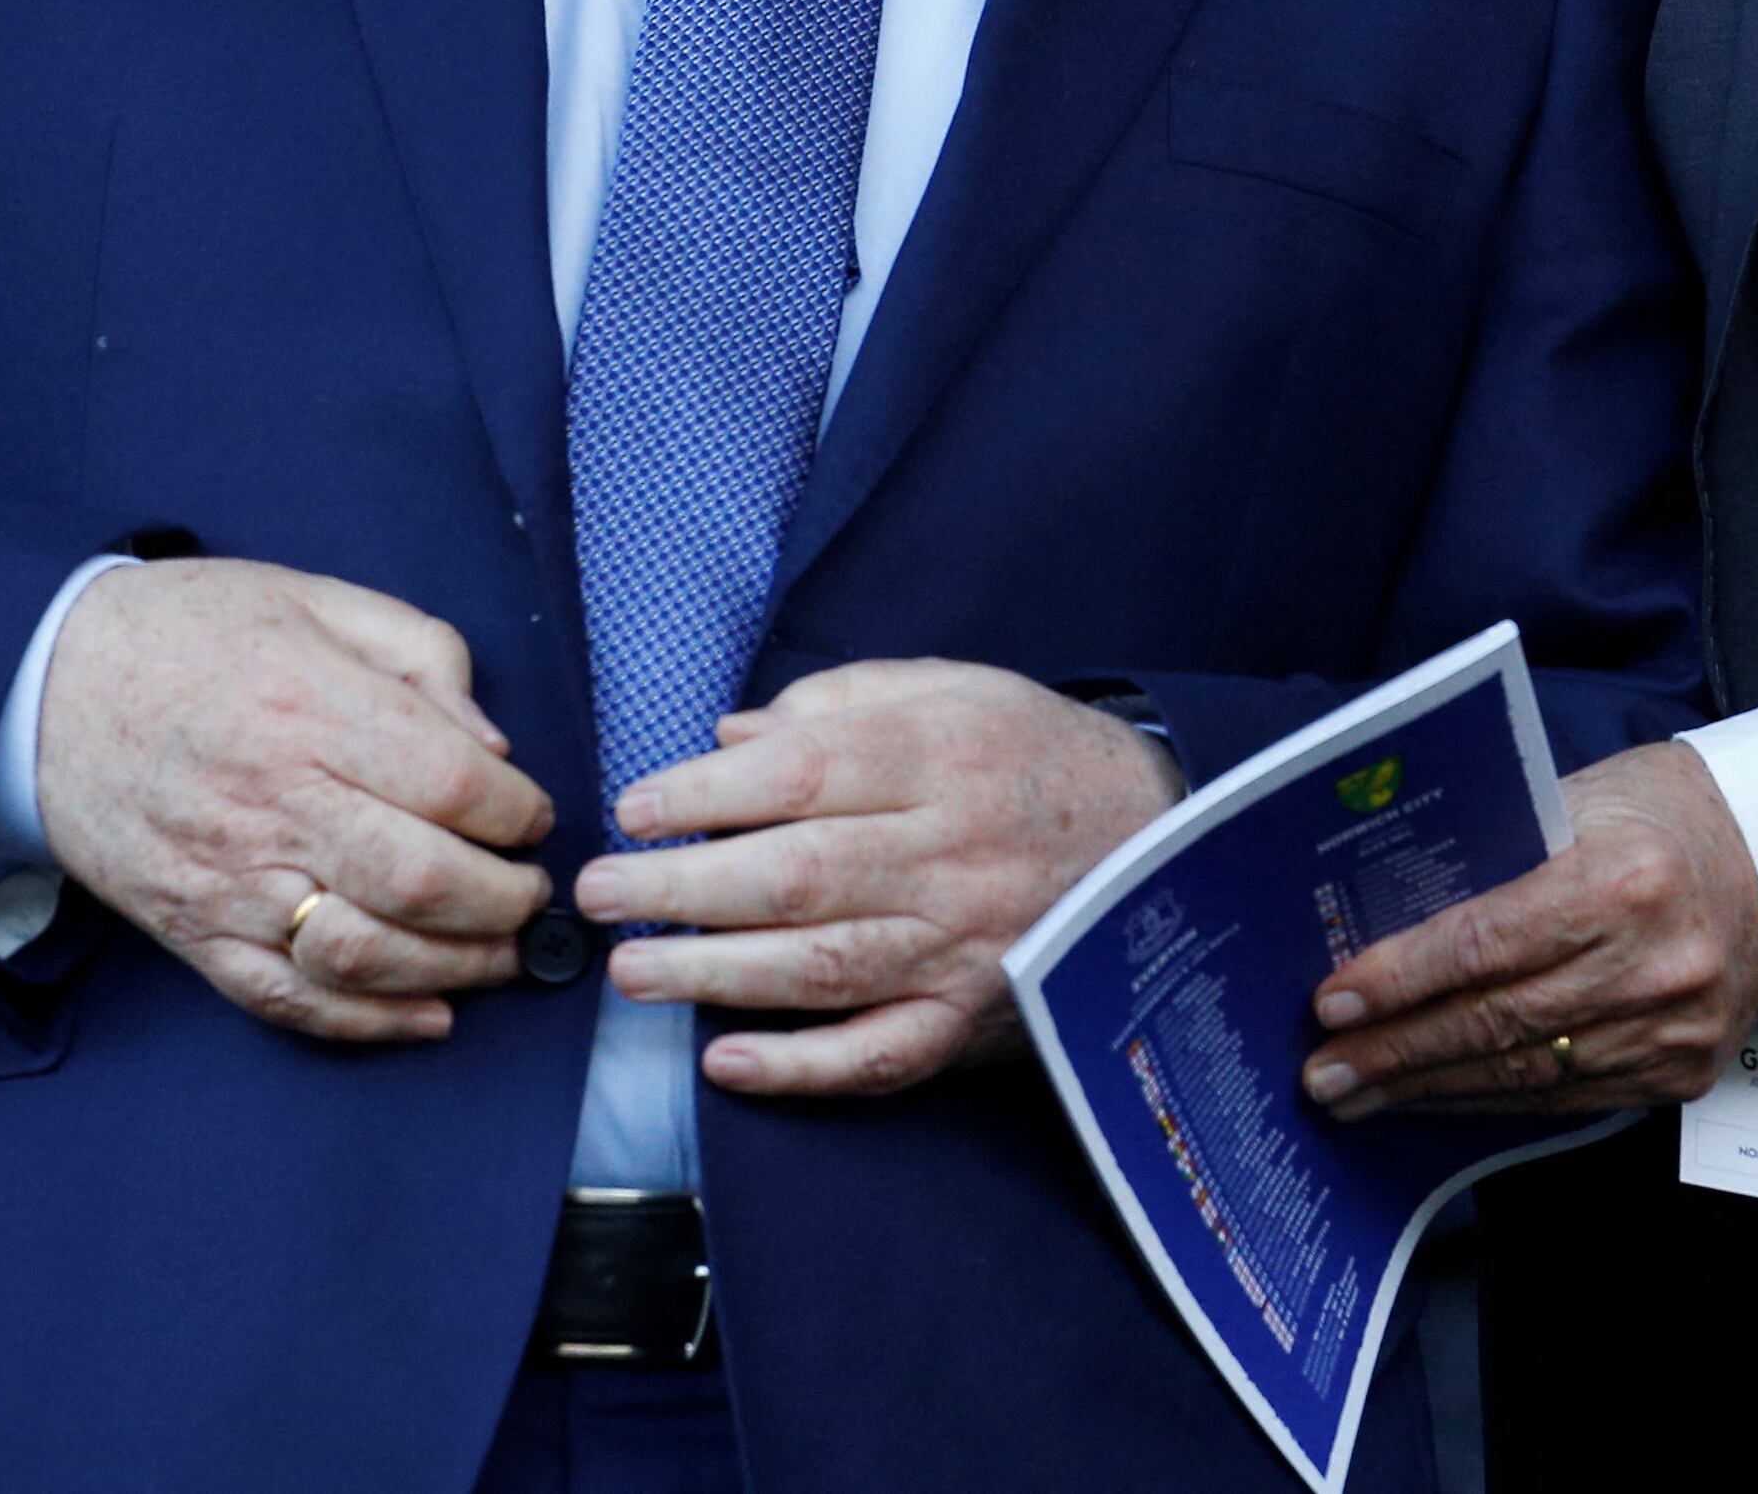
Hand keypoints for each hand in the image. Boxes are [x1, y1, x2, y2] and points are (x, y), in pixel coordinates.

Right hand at [36, 557, 559, 1046]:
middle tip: (533, 893)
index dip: (518, 813)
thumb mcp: (312, 598)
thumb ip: (416, 653)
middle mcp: (272, 799)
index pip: (452, 783)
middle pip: (422, 879)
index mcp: (309, 705)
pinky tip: (427, 1016)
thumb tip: (488, 742)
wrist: (43, 685)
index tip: (535, 817)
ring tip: (500, 954)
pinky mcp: (191, 929)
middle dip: (504, 900)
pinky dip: (365, 1022)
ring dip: (455, 968)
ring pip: (365, 952)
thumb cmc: (191, 632)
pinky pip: (285, 998)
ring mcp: (228, 876)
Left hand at [577, 661, 1183, 1098]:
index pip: (804, 774)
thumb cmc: (1033, 757)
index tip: (635, 807)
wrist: (1161, 847)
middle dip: (682, 887)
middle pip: (796, 874)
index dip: (707, 794)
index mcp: (940, 758)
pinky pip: (879, 1056)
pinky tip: (726, 1061)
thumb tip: (728, 739)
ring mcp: (960, 947)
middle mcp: (947, 855)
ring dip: (714, 974)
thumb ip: (840, 704)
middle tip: (596, 894)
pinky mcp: (970, 1023)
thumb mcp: (955, 689)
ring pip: (823, 967)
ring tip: (630, 970)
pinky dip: (801, 1067)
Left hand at [1301, 741, 1757, 1117]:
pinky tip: (1436, 1096)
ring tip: (1357, 1096)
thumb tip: (1384, 920)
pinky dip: (1492, 1100)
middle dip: (1397, 1051)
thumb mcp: (1578, 802)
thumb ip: (1495, 858)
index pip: (1486, 943)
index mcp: (1624, 880)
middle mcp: (1655, 965)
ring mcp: (1674, 1030)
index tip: (1332, 1003)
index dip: (1402, 979)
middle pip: (1498, 1022)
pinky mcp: (1682, 1074)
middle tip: (1322, 1072)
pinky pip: (1567, 1100)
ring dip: (1430, 1089)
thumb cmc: (1661, 815)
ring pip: (1527, 1074)